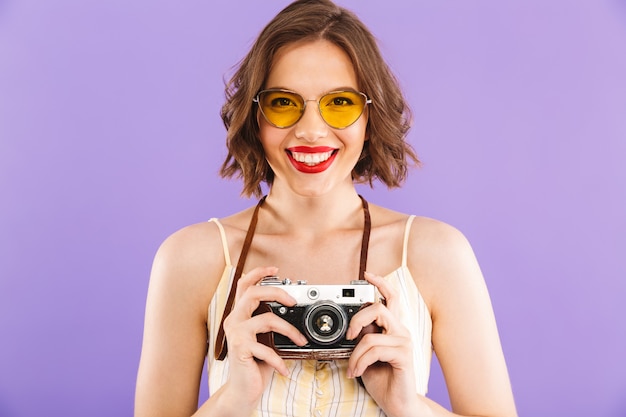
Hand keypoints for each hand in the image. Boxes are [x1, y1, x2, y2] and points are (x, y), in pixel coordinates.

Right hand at [220, 266, 307, 409]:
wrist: (242, 389)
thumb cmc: (255, 362)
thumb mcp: (265, 338)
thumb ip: (271, 322)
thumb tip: (293, 309)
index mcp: (240, 314)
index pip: (244, 285)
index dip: (258, 273)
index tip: (275, 269)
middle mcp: (234, 320)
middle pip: (253, 293)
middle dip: (276, 292)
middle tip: (293, 301)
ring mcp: (236, 333)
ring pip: (267, 319)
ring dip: (290, 330)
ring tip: (300, 341)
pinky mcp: (240, 348)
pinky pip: (267, 348)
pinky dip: (279, 360)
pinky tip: (284, 369)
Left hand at [346, 272, 418, 416]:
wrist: (398, 404)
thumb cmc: (383, 380)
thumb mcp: (366, 354)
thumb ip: (363, 337)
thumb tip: (352, 325)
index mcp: (392, 328)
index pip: (390, 298)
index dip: (380, 284)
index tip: (367, 275)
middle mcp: (400, 331)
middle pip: (379, 308)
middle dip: (357, 320)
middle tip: (349, 335)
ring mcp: (404, 343)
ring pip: (371, 336)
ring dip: (355, 354)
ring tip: (353, 367)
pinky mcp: (403, 356)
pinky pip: (375, 351)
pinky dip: (360, 362)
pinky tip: (358, 372)